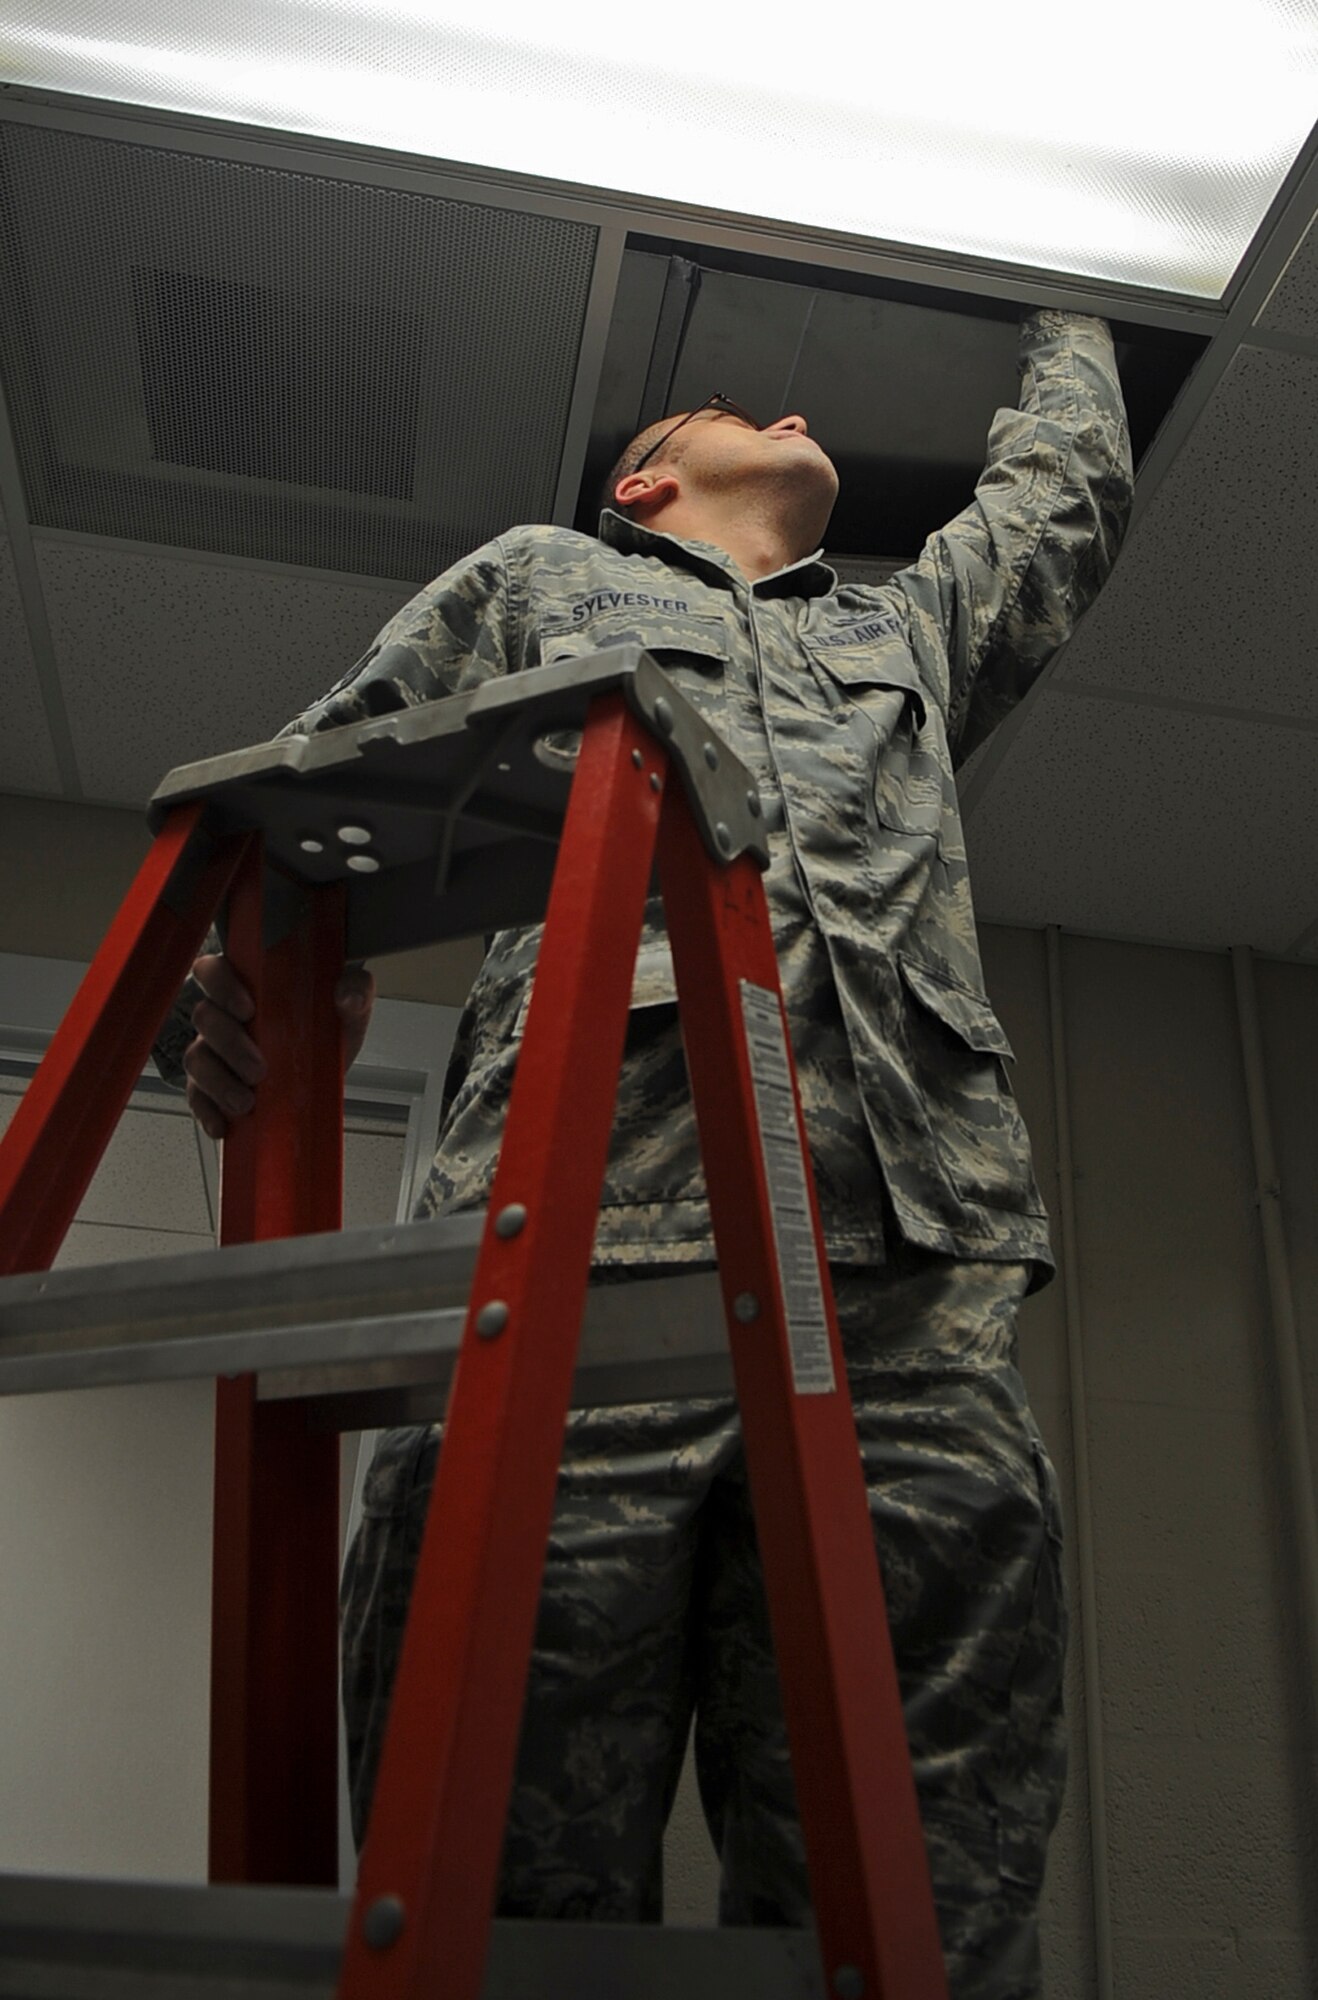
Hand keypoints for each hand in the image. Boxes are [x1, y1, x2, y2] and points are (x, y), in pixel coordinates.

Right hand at [184, 954, 375, 1139]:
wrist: (327, 1079)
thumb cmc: (327, 1034)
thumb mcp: (349, 1011)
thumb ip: (356, 992)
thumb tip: (348, 994)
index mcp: (250, 985)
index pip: (214, 970)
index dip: (222, 985)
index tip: (248, 1008)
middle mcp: (225, 1015)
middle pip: (204, 1016)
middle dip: (229, 1044)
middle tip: (259, 1068)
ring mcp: (214, 1051)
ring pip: (196, 1058)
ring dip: (218, 1081)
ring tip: (247, 1101)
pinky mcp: (211, 1087)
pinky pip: (195, 1097)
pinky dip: (207, 1111)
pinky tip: (224, 1124)